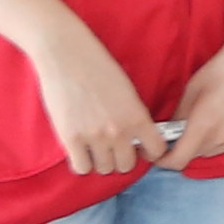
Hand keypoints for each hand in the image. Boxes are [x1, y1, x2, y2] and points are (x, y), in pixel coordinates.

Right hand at [28, 20, 157, 175]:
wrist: (68, 54)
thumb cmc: (98, 66)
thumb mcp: (128, 90)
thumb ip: (134, 116)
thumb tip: (137, 138)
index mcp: (137, 116)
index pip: (156, 150)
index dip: (149, 151)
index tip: (141, 148)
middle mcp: (118, 131)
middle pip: (126, 165)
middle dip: (122, 158)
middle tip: (114, 148)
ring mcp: (94, 137)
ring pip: (104, 168)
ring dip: (101, 161)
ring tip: (96, 148)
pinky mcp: (70, 139)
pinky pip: (82, 168)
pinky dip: (82, 162)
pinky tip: (81, 150)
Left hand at [164, 27, 223, 169]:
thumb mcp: (192, 89)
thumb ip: (179, 116)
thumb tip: (171, 131)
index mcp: (204, 124)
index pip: (178, 160)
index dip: (164, 161)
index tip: (159, 155)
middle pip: (197, 155)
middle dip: (188, 145)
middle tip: (188, 127)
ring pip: (216, 151)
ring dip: (208, 143)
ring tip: (213, 120)